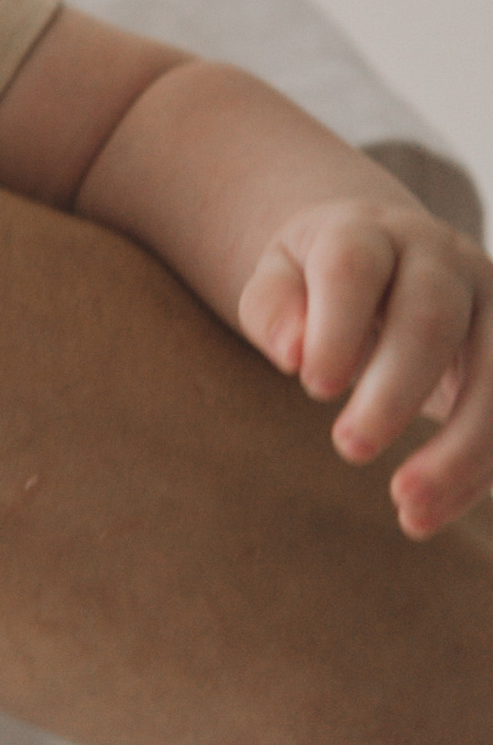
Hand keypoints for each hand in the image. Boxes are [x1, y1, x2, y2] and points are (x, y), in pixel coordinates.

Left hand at [240, 197, 492, 537]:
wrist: (390, 255)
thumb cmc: (318, 282)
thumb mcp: (279, 279)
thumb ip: (273, 308)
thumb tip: (293, 354)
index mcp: (370, 233)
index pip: (354, 267)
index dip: (336, 325)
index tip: (314, 389)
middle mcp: (442, 258)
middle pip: (431, 318)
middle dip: (395, 391)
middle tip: (348, 448)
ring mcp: (492, 299)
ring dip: (461, 449)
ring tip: (410, 512)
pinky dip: (486, 467)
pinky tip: (442, 507)